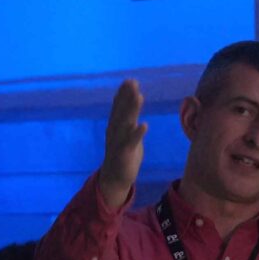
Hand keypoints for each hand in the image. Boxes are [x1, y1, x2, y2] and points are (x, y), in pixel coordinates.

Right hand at [96, 78, 147, 209]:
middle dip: (126, 96)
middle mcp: (114, 132)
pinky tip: (144, 125)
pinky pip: (131, 142)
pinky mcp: (124, 154)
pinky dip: (137, 134)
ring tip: (139, 96)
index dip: (123, 94)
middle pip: (121, 111)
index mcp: (115, 126)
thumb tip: (132, 102)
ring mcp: (118, 142)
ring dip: (131, 110)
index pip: (118, 107)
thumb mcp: (125, 133)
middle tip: (132, 82)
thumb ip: (128, 118)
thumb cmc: (123, 153)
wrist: (114, 178)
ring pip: (125, 123)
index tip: (129, 80)